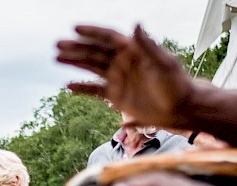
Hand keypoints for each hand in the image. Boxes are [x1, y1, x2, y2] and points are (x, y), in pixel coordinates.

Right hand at [57, 24, 196, 127]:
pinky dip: (82, 88)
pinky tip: (68, 85)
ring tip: (57, 58)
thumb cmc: (176, 84)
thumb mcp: (164, 63)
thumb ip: (148, 45)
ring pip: (92, 67)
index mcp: (133, 50)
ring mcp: (118, 78)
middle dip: (76, 47)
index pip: (108, 37)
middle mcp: (123, 61)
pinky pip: (95, 90)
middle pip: (95, 51)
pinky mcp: (115, 95)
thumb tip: (136, 24)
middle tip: (58, 45)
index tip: (75, 29)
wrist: (179, 109)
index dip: (92, 32)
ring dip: (75, 62)